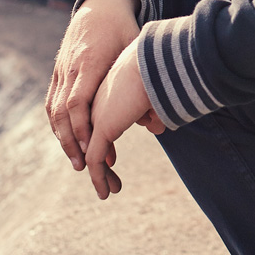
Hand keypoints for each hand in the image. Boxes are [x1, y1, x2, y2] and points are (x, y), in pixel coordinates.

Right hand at [46, 0, 140, 180]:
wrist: (100, 5)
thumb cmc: (123, 28)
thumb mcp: (136, 49)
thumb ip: (139, 82)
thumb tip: (150, 122)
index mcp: (90, 62)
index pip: (77, 101)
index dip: (81, 127)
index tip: (90, 149)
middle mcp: (71, 67)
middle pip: (62, 110)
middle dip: (70, 141)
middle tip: (82, 167)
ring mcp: (62, 69)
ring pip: (53, 109)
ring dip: (63, 137)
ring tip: (77, 162)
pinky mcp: (59, 71)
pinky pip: (52, 101)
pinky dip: (57, 124)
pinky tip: (68, 141)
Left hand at [82, 40, 165, 198]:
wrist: (156, 63)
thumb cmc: (163, 73)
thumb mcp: (157, 94)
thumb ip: (152, 110)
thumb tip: (155, 128)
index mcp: (107, 93)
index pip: (100, 124)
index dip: (104, 144)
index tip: (112, 160)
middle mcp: (98, 104)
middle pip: (92, 140)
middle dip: (101, 163)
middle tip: (112, 182)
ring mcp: (97, 116)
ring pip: (92, 152)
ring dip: (101, 175)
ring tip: (109, 192)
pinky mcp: (101, 129)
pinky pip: (95, 160)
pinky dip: (98, 177)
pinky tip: (105, 192)